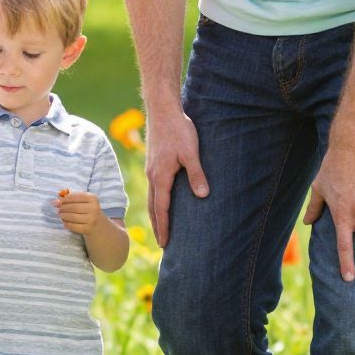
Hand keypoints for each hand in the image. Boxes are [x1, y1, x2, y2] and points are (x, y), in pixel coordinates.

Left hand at [56, 188, 102, 234]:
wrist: (99, 225)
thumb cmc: (88, 210)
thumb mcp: (84, 201)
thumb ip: (72, 197)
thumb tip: (57, 197)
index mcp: (92, 198)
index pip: (76, 197)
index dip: (65, 199)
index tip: (58, 200)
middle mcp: (94, 208)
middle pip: (74, 207)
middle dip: (63, 208)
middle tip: (58, 209)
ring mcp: (92, 219)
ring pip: (73, 217)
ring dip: (64, 216)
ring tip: (60, 215)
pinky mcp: (88, 229)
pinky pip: (74, 226)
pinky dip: (67, 224)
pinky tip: (64, 223)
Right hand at [145, 103, 207, 245]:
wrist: (163, 111)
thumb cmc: (178, 130)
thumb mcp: (191, 153)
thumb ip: (196, 174)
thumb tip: (202, 195)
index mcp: (161, 176)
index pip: (161, 208)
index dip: (164, 226)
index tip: (165, 243)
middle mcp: (153, 175)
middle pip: (153, 207)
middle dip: (158, 225)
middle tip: (163, 243)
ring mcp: (152, 169)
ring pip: (152, 197)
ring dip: (156, 214)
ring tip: (161, 227)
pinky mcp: (154, 163)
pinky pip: (154, 187)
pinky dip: (156, 200)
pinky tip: (162, 201)